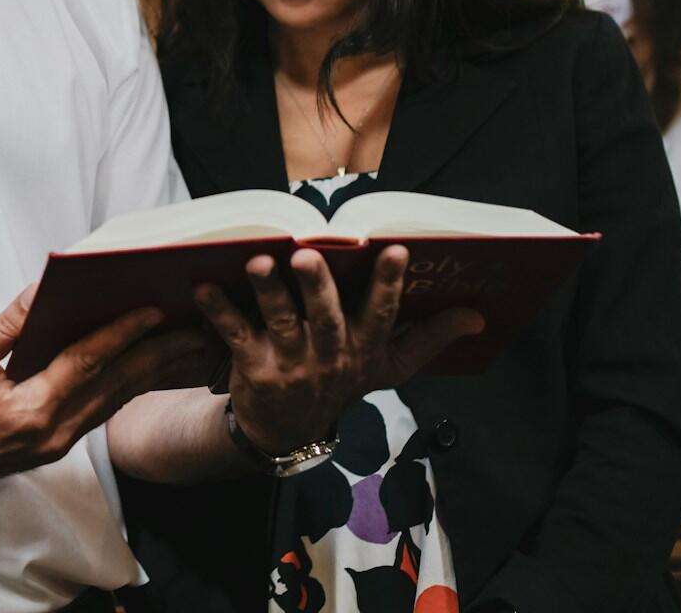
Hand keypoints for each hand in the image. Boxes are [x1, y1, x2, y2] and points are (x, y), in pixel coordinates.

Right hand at [0, 284, 211, 486]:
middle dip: (158, 353)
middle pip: (116, 385)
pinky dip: (126, 387)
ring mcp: (58, 442)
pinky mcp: (57, 445)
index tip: (153, 309)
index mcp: (31, 408)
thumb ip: (9, 326)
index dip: (123, 333)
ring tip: (183, 345)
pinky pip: (101, 412)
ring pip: (115, 401)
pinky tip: (144, 370)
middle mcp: (54, 431)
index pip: (88, 363)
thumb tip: (41, 291)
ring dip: (150, 371)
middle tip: (194, 327)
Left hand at [197, 245, 483, 452]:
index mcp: (366, 351)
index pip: (382, 315)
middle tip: (306, 254)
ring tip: (257, 262)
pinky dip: (218, 311)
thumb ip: (431, 337)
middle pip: (326, 318)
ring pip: (280, 321)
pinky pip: (235, 334)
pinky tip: (202, 287)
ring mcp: (291, 363)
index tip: (394, 250)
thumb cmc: (344, 380)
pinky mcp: (254, 366)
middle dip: (317, 286)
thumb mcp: (391, 367)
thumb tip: (478, 314)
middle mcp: (330, 357)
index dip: (389, 285)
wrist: (289, 430)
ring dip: (268, 291)